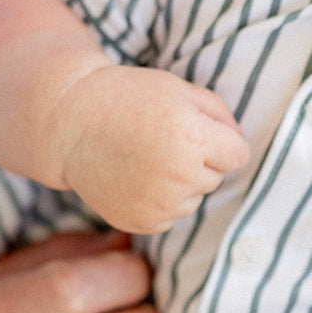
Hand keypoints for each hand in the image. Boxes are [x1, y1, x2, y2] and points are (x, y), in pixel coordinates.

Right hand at [60, 66, 249, 233]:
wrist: (71, 123)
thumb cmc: (129, 97)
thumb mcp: (179, 89)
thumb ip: (220, 114)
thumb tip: (240, 145)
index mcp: (192, 138)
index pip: (239, 155)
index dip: (221, 140)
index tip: (197, 130)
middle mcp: (178, 176)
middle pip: (216, 177)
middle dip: (200, 160)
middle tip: (163, 140)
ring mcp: (158, 204)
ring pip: (195, 199)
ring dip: (181, 183)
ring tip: (147, 158)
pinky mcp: (142, 223)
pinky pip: (171, 216)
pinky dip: (160, 201)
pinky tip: (136, 178)